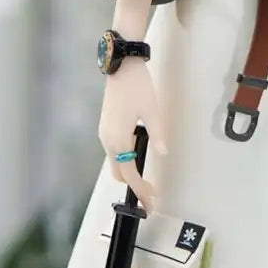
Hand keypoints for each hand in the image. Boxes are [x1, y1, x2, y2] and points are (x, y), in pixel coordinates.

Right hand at [98, 57, 166, 214]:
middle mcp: (107, 140)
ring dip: (128, 173)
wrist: (121, 66)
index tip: (151, 202)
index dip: (140, 189)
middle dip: (134, 185)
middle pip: (118, 172)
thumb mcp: (152, 110)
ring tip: (146, 180)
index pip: (130, 173)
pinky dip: (124, 161)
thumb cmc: (138, 87)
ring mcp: (104, 133)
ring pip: (114, 162)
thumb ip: (157, 134)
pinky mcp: (105, 126)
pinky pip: (113, 151)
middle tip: (151, 194)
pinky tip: (136, 158)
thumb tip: (163, 153)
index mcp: (118, 140)